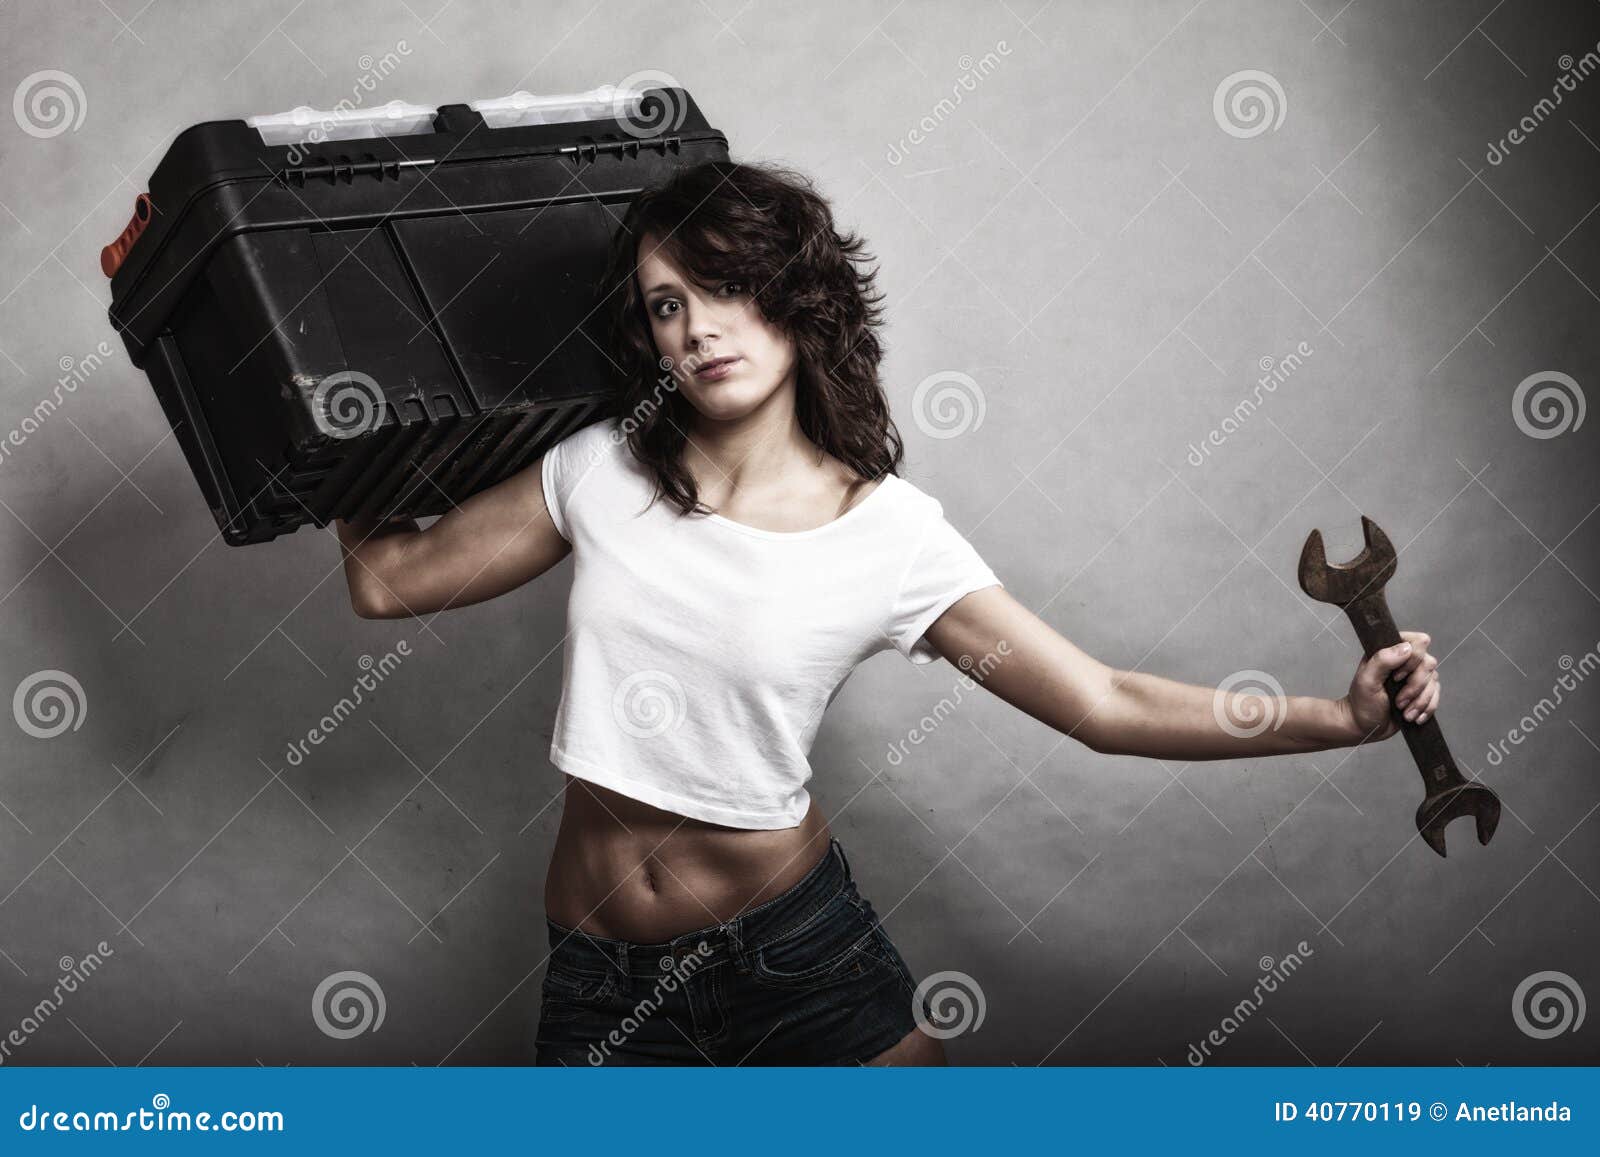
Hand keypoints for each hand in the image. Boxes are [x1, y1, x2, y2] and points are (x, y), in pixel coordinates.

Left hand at [1340, 629, 1438, 743]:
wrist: (1365, 726)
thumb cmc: (1362, 702)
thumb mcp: (1366, 680)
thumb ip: (1382, 660)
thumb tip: (1406, 648)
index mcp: (1390, 650)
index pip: (1417, 642)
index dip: (1412, 660)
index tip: (1395, 678)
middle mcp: (1406, 660)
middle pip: (1429, 664)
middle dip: (1415, 688)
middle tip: (1398, 702)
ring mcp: (1416, 676)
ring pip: (1434, 682)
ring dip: (1420, 702)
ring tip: (1404, 713)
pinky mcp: (1423, 691)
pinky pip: (1437, 696)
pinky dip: (1427, 708)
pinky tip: (1414, 717)